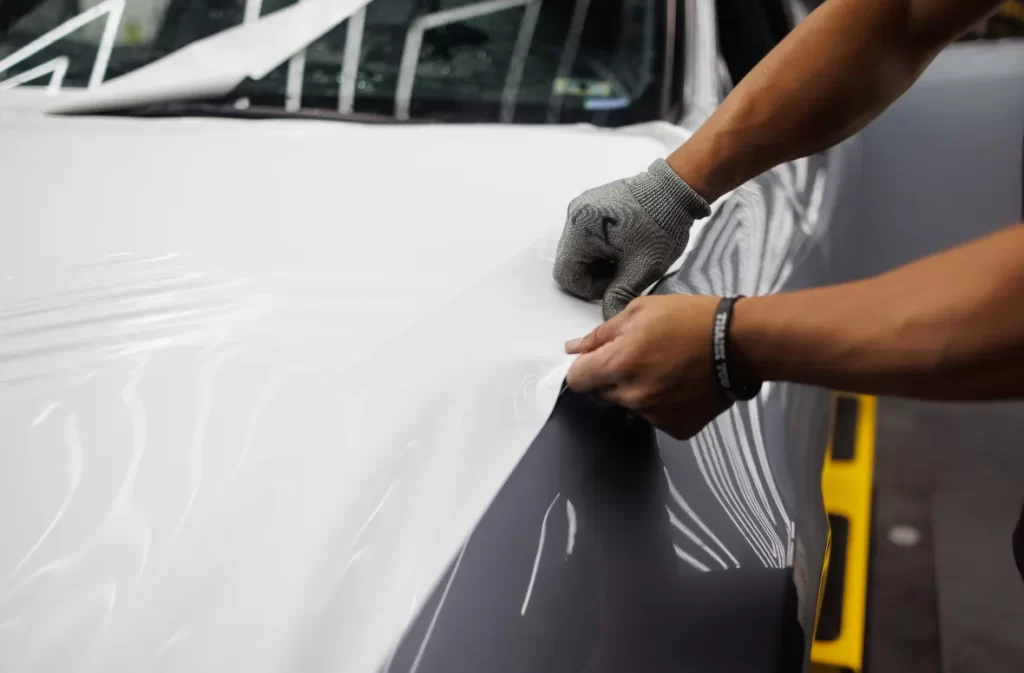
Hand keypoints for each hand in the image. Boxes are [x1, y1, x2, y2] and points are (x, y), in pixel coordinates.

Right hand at [552, 159, 710, 319]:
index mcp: (581, 229)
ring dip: (599, 259)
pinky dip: (603, 245)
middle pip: (572, 261)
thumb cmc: (662, 222)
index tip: (615, 282)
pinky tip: (624, 243)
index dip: (591, 288)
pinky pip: (588, 234)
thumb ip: (618, 296)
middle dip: (596, 272)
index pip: (567, 275)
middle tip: (623, 269)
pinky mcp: (594, 203)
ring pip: (580, 249)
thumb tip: (609, 316)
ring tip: (626, 254)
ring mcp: (584, 206)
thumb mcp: (640, 269)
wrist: (677, 190)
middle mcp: (576, 214)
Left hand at [564, 294, 731, 439]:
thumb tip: (573, 349)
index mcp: (619, 364)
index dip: (584, 367)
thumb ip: (601, 334)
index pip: (577, 379)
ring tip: (665, 368)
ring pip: (629, 406)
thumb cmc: (689, 320)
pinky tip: (678, 385)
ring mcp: (655, 416)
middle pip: (602, 393)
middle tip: (641, 356)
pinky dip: (661, 405)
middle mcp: (633, 396)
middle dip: (612, 376)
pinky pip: (655, 418)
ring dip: (637, 391)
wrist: (738, 344)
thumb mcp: (640, 311)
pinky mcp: (677, 428)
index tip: (599, 358)